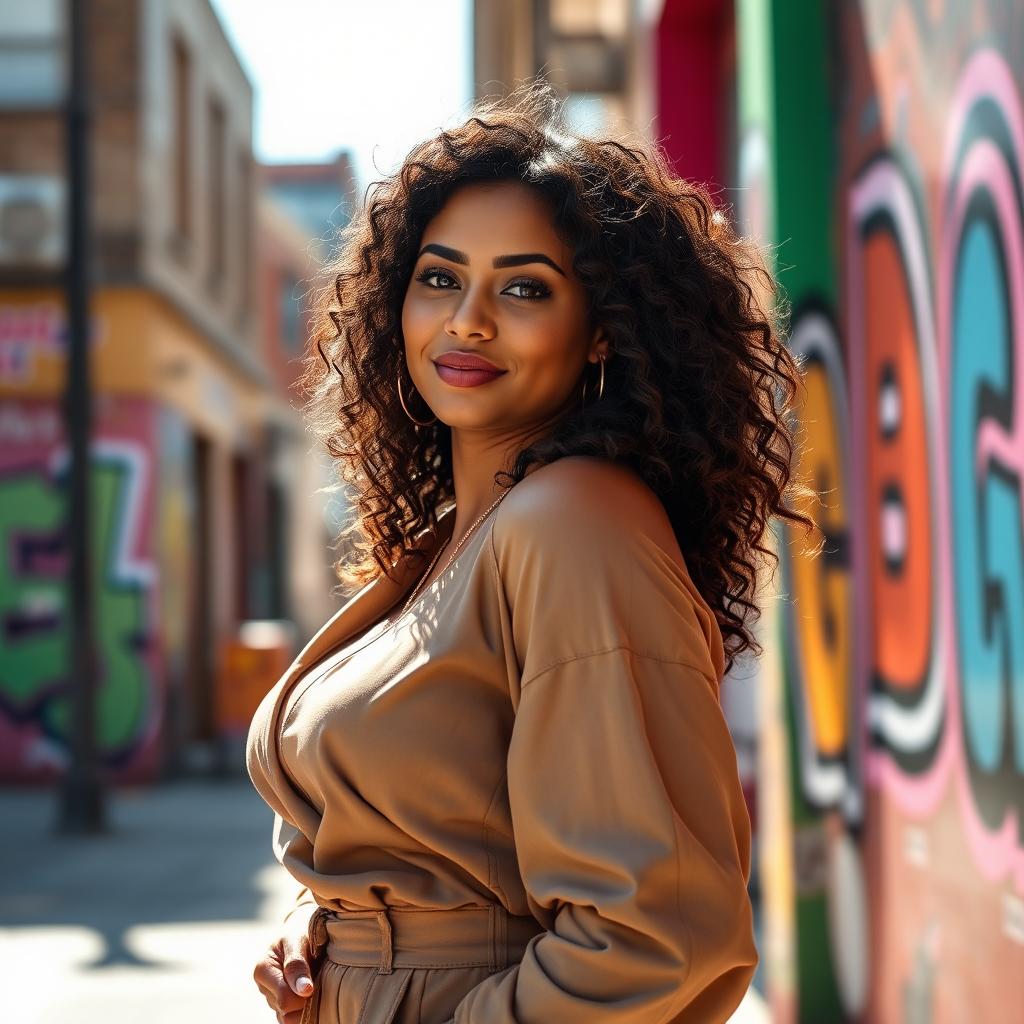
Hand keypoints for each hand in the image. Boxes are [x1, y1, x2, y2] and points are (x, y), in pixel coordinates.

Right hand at [253, 907, 318, 1022]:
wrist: (305, 928)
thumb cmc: (301, 930)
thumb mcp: (298, 939)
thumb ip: (297, 964)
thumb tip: (304, 991)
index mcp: (263, 970)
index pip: (285, 999)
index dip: (305, 993)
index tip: (318, 974)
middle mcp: (265, 988)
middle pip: (287, 1011)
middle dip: (306, 998)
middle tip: (319, 975)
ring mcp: (273, 998)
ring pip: (291, 1017)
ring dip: (307, 1004)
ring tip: (315, 980)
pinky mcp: (284, 1004)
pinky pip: (294, 1018)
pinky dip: (306, 1009)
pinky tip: (314, 992)